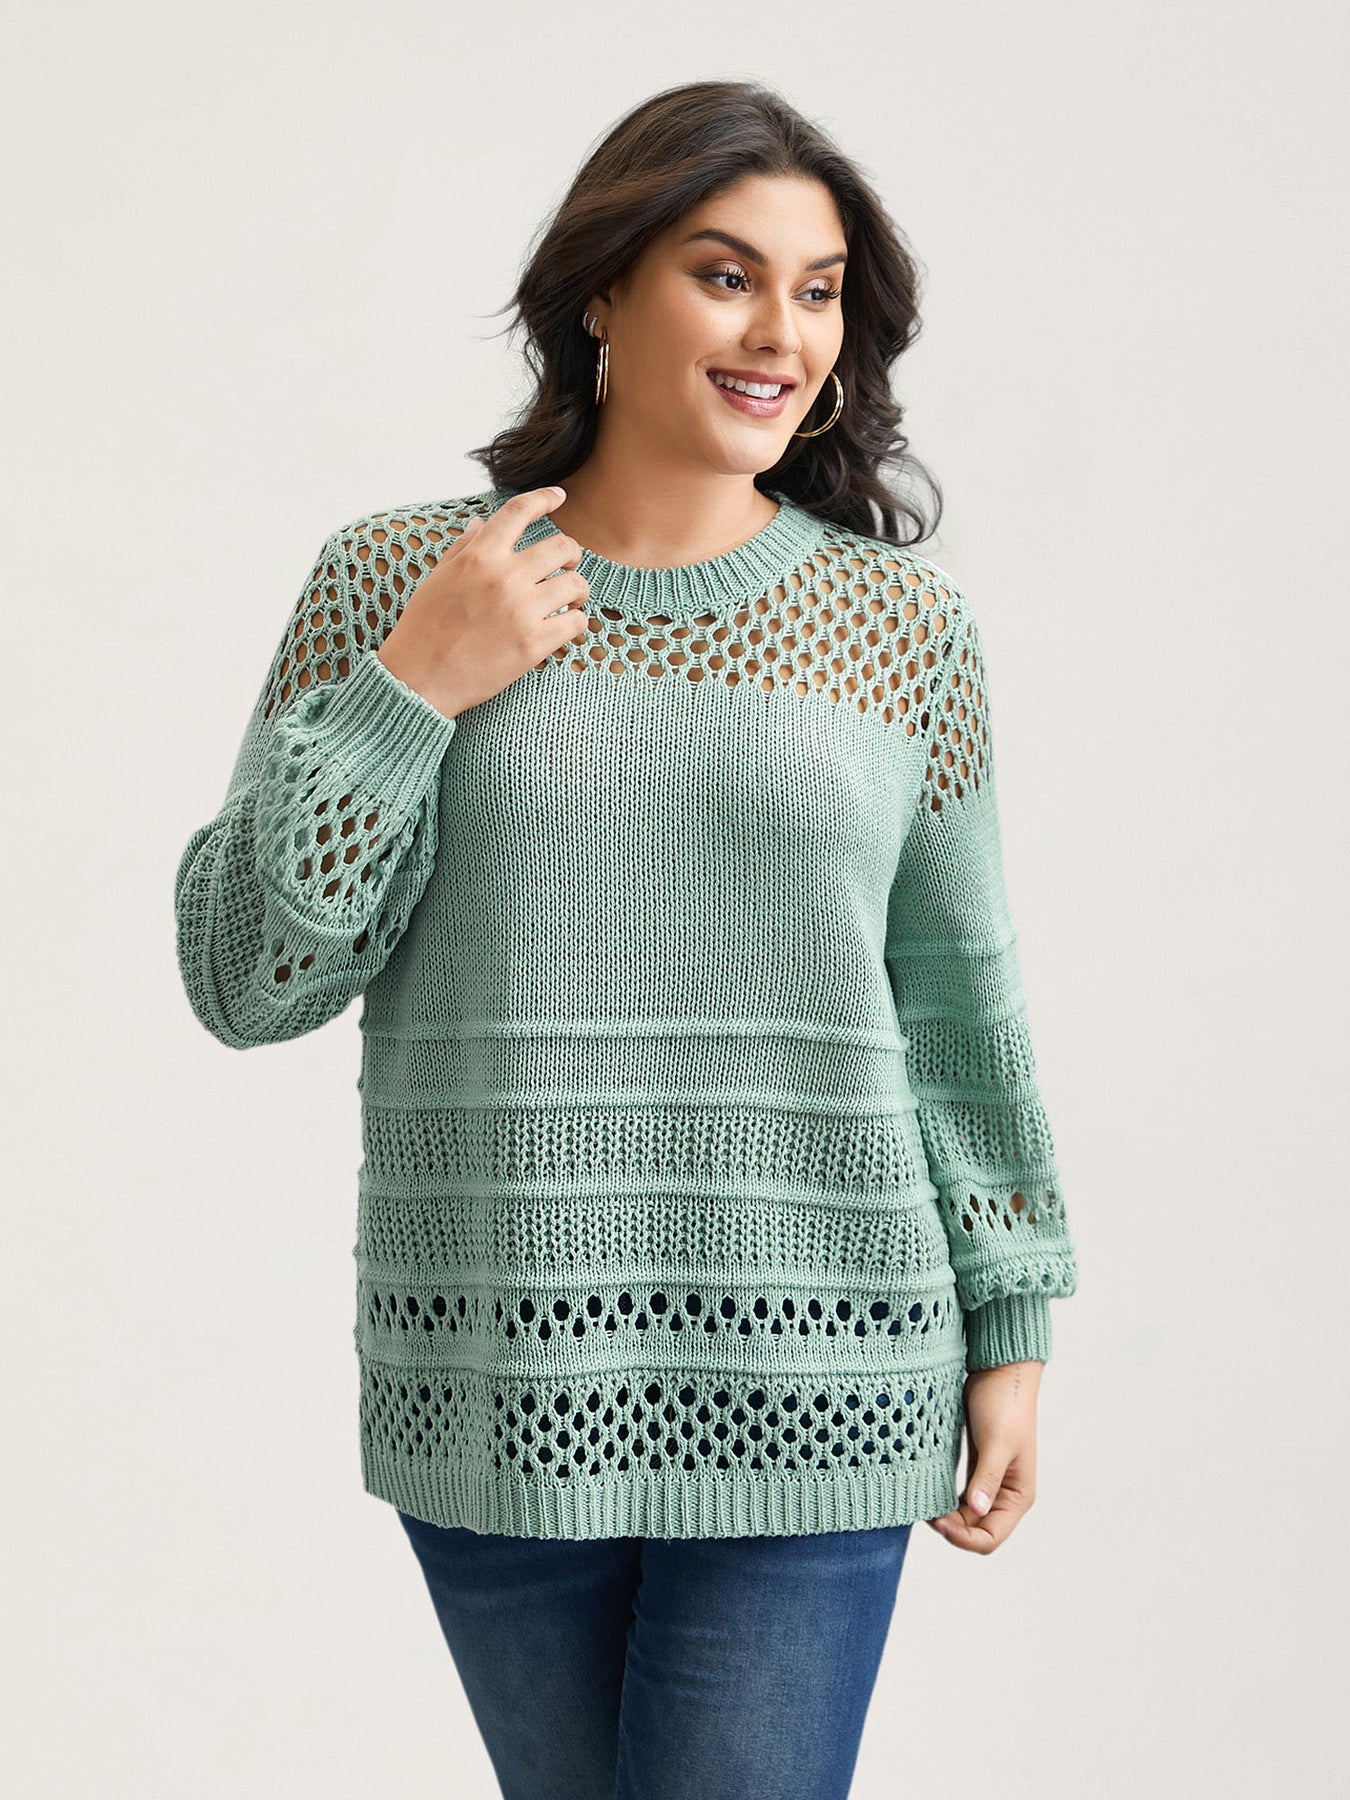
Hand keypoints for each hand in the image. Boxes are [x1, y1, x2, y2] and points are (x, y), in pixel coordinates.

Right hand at [375, 486, 591, 719]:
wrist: (419, 680)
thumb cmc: (423, 629)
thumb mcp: (437, 579)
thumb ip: (463, 549)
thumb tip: (479, 524)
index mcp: (479, 556)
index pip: (519, 511)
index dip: (544, 498)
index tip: (559, 495)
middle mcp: (504, 577)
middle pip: (563, 546)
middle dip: (570, 554)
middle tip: (566, 566)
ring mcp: (522, 610)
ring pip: (575, 584)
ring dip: (576, 591)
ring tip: (568, 601)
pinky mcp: (534, 644)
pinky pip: (576, 622)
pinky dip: (576, 622)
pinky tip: (565, 625)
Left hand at [928, 1359, 1042, 1552]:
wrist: (1000, 1373)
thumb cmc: (1005, 1405)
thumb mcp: (996, 1442)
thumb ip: (987, 1477)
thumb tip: (976, 1509)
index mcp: (1018, 1495)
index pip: (991, 1537)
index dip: (965, 1539)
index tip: (939, 1523)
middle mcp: (1006, 1495)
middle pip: (977, 1531)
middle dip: (953, 1530)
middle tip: (926, 1515)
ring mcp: (991, 1482)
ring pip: (967, 1516)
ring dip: (948, 1517)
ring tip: (924, 1506)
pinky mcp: (978, 1467)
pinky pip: (962, 1497)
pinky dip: (947, 1501)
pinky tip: (929, 1493)